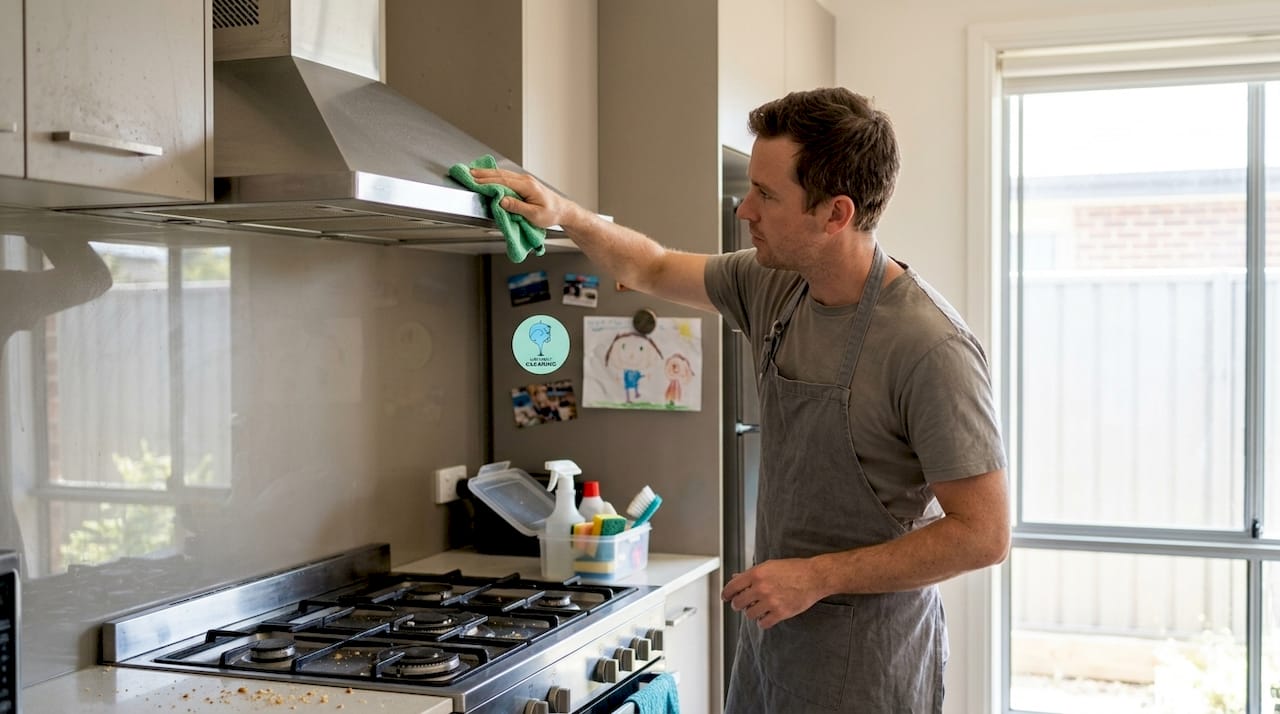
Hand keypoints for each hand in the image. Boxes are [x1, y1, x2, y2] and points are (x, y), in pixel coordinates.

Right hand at [468, 167, 583, 230]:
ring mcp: (525, 180)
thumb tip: (501, 201)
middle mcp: (525, 180)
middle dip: (483, 174)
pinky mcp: (524, 183)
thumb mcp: (535, 215)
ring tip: (473, 172)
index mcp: (527, 186)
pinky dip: (495, 175)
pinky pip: (507, 177)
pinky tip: (488, 175)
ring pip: (503, 174)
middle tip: (467, 173)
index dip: (487, 181)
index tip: (474, 181)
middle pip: (500, 175)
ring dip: (487, 173)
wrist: (563, 210)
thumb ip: (517, 207)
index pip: (503, 182)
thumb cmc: (551, 214)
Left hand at [721, 558, 823, 628]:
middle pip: (738, 603)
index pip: (732, 586)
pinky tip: (766, 616)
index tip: (725, 597)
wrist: (814, 577)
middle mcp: (761, 588)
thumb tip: (736, 578)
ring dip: (751, 613)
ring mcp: (770, 601)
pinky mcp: (780, 613)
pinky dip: (762, 621)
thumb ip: (751, 574)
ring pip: (749, 614)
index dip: (726, 594)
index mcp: (757, 573)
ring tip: (758, 608)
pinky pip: (763, 623)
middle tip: (741, 604)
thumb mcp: (769, 566)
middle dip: (738, 604)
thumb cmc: (794, 569)